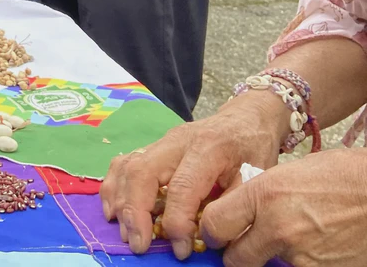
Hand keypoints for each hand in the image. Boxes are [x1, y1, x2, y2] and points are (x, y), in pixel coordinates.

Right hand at [101, 92, 288, 259]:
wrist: (247, 118)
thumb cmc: (253, 150)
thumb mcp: (255, 177)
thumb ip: (231, 206)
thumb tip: (207, 238)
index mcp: (207, 148)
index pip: (181, 187)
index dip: (177, 222)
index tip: (181, 250)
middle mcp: (177, 141)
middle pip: (142, 172)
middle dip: (135, 211)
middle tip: (138, 245)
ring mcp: (161, 142)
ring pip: (128, 166)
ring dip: (121, 201)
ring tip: (125, 232)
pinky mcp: (153, 147)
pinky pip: (124, 162)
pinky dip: (113, 187)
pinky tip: (113, 210)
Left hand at [202, 148, 366, 266]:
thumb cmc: (336, 176)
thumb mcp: (285, 175)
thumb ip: (257, 197)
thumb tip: (237, 215)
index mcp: (263, 194)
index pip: (215, 224)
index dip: (212, 231)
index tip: (215, 233)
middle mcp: (277, 227)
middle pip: (234, 260)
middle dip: (235, 255)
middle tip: (241, 247)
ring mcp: (301, 256)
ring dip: (268, 262)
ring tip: (284, 244)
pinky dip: (296, 266)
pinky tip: (307, 252)